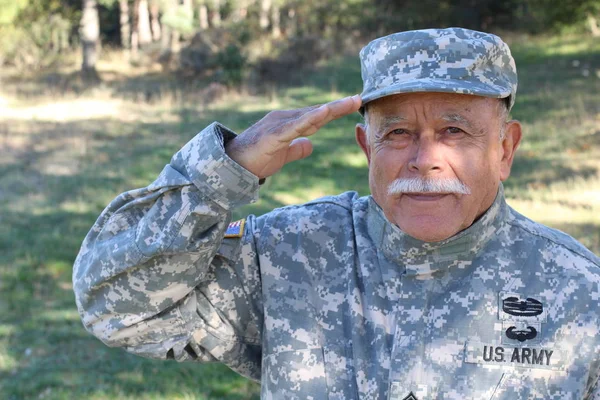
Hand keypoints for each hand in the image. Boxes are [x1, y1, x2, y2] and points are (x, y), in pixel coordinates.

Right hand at [225, 95, 361, 178]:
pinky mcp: (274, 135)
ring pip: (310, 116)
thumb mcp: (282, 155)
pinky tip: (325, 112)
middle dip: (339, 106)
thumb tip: (310, 145)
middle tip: (360, 98)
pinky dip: (311, 118)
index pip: (316, 117)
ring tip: (350, 102)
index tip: (355, 104)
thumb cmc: (255, 159)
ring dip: (331, 109)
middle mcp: (285, 119)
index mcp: (288, 124)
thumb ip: (296, 149)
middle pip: (317, 112)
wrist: (232, 166)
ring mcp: (280, 125)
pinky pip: (296, 126)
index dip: (335, 111)